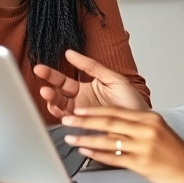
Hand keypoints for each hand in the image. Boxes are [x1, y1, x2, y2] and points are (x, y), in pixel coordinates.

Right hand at [34, 50, 148, 118]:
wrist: (143, 123)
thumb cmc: (132, 102)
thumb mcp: (112, 78)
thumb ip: (91, 66)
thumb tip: (70, 53)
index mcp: (86, 88)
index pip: (63, 80)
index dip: (51, 74)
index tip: (40, 69)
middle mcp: (81, 103)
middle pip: (58, 94)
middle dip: (49, 89)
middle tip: (43, 85)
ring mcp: (82, 116)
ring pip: (61, 109)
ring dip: (53, 102)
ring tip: (49, 95)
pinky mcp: (86, 129)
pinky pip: (70, 124)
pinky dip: (63, 118)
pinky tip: (61, 113)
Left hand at [60, 106, 183, 182]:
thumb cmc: (175, 152)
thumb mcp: (158, 130)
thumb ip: (137, 125)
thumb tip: (111, 124)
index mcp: (150, 118)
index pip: (116, 111)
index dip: (94, 110)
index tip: (77, 109)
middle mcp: (147, 129)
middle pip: (109, 122)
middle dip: (84, 120)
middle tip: (66, 120)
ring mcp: (145, 146)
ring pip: (109, 140)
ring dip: (86, 138)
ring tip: (70, 138)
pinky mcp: (144, 163)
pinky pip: (115, 158)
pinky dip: (97, 154)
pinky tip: (86, 153)